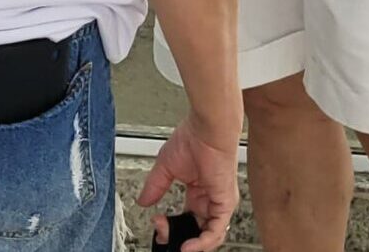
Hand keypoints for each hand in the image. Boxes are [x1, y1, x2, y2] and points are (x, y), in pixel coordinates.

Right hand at [139, 115, 238, 251]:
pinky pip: (216, 231)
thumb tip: (143, 201)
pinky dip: (203, 242)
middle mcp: (210, 199)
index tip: (157, 224)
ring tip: (175, 243)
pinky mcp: (225, 203)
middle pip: (196, 229)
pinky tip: (188, 246)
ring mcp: (219, 202)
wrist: (206, 129)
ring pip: (209, 236)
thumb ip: (155, 187)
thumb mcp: (165, 168)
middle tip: (162, 233)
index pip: (186, 219)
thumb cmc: (192, 139)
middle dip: (178, 235)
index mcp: (198, 191)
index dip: (171, 226)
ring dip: (191, 243)